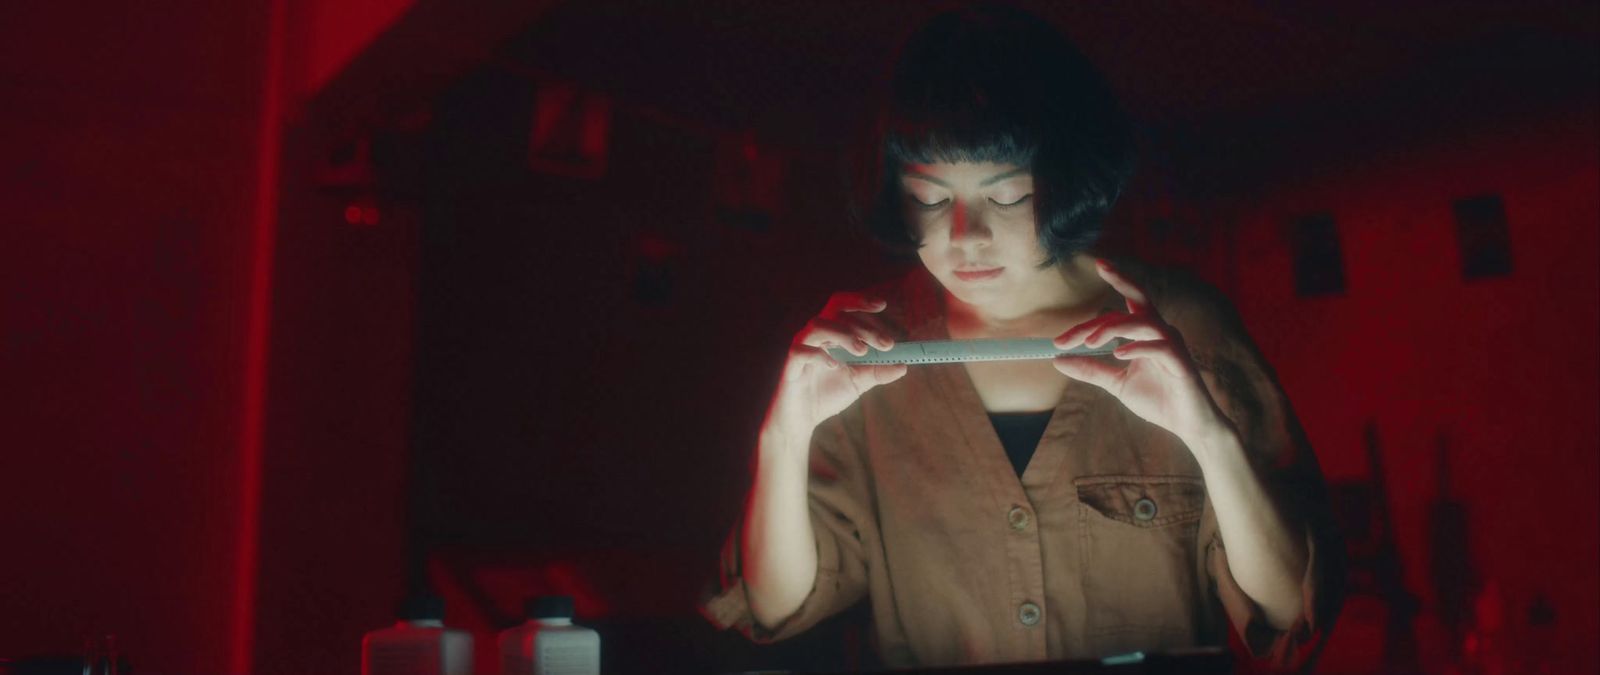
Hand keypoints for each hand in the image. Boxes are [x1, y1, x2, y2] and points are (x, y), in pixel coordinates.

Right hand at [764, 292, 908, 440]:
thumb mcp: (859, 381)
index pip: (842, 306)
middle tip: (886, 344)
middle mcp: (815, 336)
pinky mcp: (791, 366)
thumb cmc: (827, 394)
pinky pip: (800, 351)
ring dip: (843, 334)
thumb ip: (878, 371)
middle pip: (835, 313)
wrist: (802, 420)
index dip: (860, 300)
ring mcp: (801, 348)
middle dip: (864, 326)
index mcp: (830, 334)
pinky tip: (835, 366)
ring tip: (862, 351)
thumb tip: (904, 365)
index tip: (882, 305)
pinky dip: (819, 355)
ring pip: (817, 325)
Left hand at [1052, 260, 1224, 445]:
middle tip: (1067, 338)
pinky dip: (1138, 347)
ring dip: (1112, 329)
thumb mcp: (1117, 383)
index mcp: (1146, 332)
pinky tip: (1119, 354)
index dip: (1091, 317)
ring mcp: (1172, 345)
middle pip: (1131, 306)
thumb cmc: (1158, 400)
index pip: (1120, 308)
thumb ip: (1091, 369)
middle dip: (1098, 317)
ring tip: (1089, 343)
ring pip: (1142, 322)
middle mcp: (1161, 331)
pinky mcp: (1181, 362)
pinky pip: (1160, 346)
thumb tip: (1058, 359)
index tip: (1065, 329)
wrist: (1188, 425)